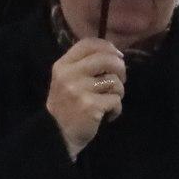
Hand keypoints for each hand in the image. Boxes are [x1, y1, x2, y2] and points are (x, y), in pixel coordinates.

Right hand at [47, 38, 126, 157]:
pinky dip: (116, 109)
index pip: (89, 44)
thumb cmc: (67, 106)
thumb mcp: (67, 80)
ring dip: (118, 93)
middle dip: (120, 69)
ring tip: (108, 102)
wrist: (57, 134)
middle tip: (119, 80)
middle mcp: (69, 74)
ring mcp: (79, 90)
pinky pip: (116, 100)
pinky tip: (106, 115)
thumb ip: (85, 65)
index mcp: (63, 65)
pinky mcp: (90, 105)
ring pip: (115, 81)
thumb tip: (116, 54)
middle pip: (107, 59)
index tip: (118, 56)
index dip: (108, 47)